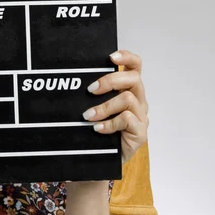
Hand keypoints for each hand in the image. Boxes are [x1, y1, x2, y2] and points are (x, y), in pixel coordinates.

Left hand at [82, 50, 148, 164]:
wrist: (101, 158)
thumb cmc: (98, 129)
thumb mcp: (95, 105)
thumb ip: (93, 92)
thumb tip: (73, 79)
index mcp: (128, 89)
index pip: (135, 66)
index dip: (126, 57)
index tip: (111, 57)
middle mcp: (138, 100)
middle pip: (133, 79)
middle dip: (109, 81)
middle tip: (90, 90)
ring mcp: (141, 116)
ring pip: (128, 99)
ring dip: (105, 106)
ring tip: (88, 116)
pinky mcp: (140, 133)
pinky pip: (127, 120)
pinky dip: (109, 123)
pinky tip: (97, 128)